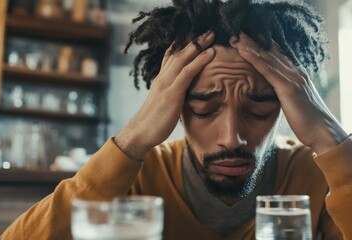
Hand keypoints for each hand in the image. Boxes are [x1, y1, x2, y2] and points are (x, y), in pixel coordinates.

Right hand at [115, 31, 215, 159]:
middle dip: (193, 41)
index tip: (194, 37)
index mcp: (161, 80)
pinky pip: (187, 73)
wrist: (140, 134)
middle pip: (178, 53)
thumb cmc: (154, 123)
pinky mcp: (171, 94)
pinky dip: (199, 61)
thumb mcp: (165, 105)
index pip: (171, 57)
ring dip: (198, 45)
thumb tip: (185, 96)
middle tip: (207, 31)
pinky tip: (210, 53)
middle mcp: (162, 78)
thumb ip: (175, 96)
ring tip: (211, 35)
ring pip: (183, 59)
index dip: (183, 46)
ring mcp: (165, 84)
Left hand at [230, 33, 346, 154]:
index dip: (263, 47)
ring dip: (251, 46)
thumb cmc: (311, 123)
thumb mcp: (298, 105)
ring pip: (268, 58)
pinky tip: (243, 52)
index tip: (249, 40)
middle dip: (255, 42)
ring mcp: (293, 79)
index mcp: (299, 76)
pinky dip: (255, 59)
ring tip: (236, 37)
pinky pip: (268, 70)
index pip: (278, 57)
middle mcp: (296, 73)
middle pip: (272, 53)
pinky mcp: (288, 88)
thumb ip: (288, 96)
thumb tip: (279, 96)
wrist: (324, 132)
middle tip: (239, 33)